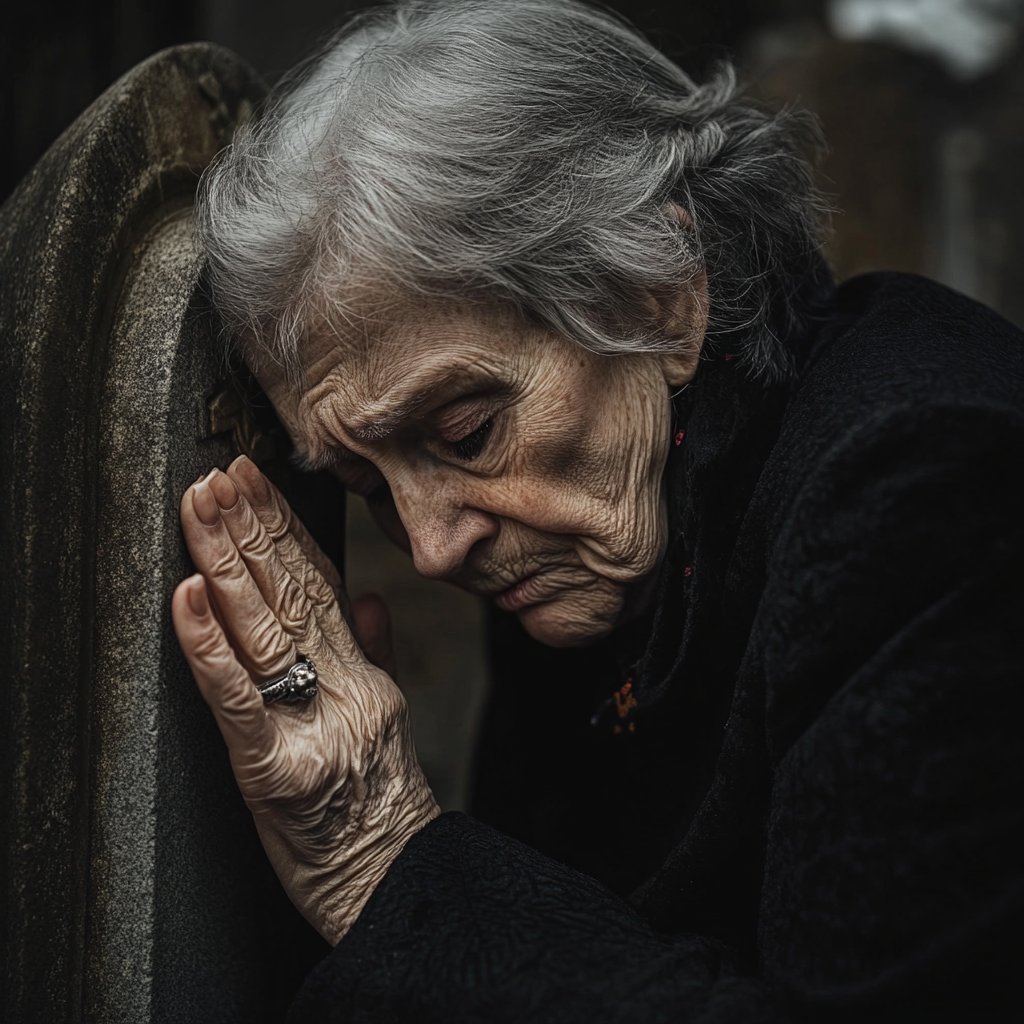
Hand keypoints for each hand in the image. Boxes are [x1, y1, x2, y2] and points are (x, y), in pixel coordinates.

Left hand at [171, 455, 439, 943]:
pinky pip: (237, 701)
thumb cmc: (382, 811)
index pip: (322, 585)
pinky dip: (209, 645)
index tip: (256, 481)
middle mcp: (343, 690)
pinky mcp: (273, 773)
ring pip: (265, 631)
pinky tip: (189, 596)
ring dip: (228, 562)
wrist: (394, 884)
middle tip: (219, 474)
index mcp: (365, 676)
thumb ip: (377, 653)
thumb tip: (369, 596)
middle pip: (292, 595)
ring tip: (202, 507)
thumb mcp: (389, 722)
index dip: (286, 529)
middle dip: (251, 528)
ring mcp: (310, 727)